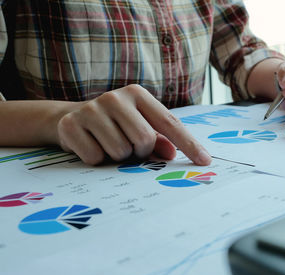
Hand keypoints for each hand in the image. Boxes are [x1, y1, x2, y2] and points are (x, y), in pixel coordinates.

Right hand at [56, 84, 211, 165]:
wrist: (70, 118)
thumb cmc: (115, 125)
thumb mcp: (139, 127)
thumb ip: (159, 140)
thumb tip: (171, 153)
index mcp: (138, 94)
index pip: (169, 122)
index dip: (189, 144)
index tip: (205, 161)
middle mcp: (115, 97)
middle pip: (144, 140)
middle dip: (140, 152)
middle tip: (128, 146)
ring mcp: (91, 109)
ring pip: (120, 151)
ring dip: (118, 157)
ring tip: (108, 144)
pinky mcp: (71, 125)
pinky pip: (96, 158)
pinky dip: (96, 160)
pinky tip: (91, 146)